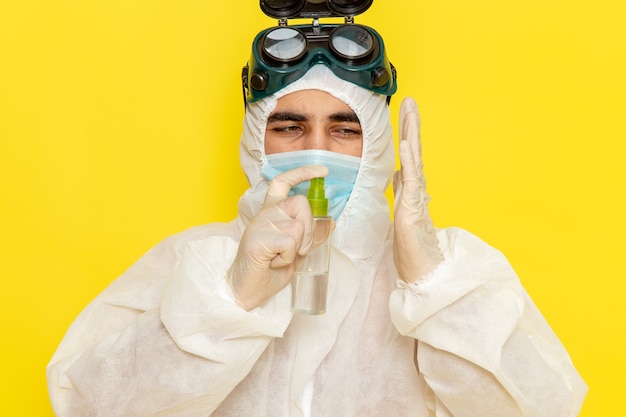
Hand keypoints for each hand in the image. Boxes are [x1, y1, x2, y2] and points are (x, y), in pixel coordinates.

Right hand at [228, 165, 328, 309]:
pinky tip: (273, 262)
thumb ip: (310, 236)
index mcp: (271, 212)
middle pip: (301, 204)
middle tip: (298, 249)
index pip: (283, 182)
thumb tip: (330, 222)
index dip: (302, 172)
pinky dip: (288, 258)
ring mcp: (260, 224)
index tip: (322, 171)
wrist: (247, 290)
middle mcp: (265, 213)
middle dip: (309, 229)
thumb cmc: (268, 271)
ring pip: (298, 227)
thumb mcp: (296, 251)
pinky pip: (290, 244)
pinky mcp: (258, 238)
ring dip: (297, 249)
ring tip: (279, 258)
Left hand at [393, 98, 443, 282]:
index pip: (409, 154)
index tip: (406, 112)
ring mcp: (416, 196)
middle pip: (413, 150)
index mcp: (411, 187)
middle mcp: (416, 188)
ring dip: (412, 134)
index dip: (407, 133)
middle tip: (410, 100)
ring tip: (411, 111)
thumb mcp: (402, 209)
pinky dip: (409, 160)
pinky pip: (412, 180)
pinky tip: (406, 143)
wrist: (421, 268)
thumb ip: (402, 190)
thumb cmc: (411, 244)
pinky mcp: (414, 207)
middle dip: (411, 124)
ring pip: (415, 159)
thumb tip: (398, 172)